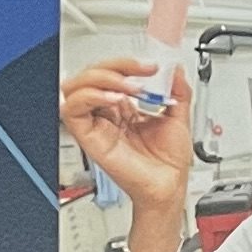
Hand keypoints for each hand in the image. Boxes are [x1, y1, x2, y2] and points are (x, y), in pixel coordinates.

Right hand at [58, 59, 192, 223]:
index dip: (127, 63)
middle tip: (142, 72)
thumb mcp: (178, 117)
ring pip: (75, 87)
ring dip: (102, 78)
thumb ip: (178, 91)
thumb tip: (175, 69)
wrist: (170, 188)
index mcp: (121, 107)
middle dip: (116, 65)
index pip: (110, 72)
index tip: (152, 66)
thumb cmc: (168, 163)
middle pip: (90, 74)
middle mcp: (105, 114)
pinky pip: (72, 110)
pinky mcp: (89, 138)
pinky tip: (115, 100)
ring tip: (130, 87)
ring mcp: (95, 125)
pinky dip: (91, 96)